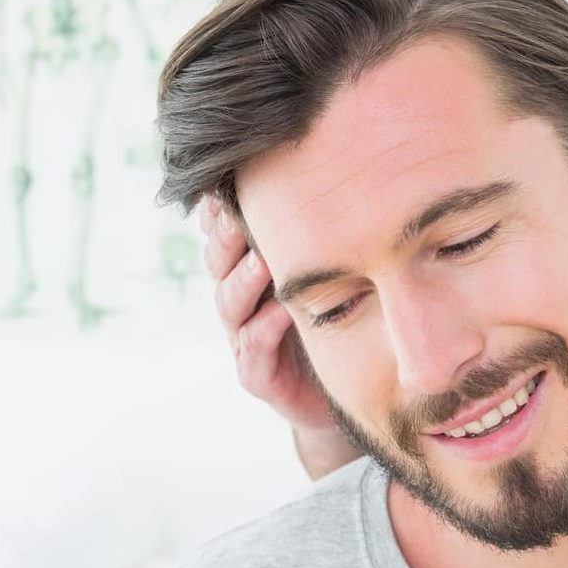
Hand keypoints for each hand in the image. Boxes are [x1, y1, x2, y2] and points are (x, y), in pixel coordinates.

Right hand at [200, 200, 347, 447]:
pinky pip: (253, 348)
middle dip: (226, 237)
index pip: (225, 235)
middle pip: (220, 262)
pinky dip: (265, 327)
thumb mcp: (331, 273)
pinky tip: (281, 311)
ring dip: (244, 279)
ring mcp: (244, 339)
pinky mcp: (258, 375)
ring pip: (230, 303)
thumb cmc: (339, 323)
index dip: (220, 212)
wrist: (347, 393)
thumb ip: (323, 236)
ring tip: (262, 260)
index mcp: (251, 272)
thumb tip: (340, 174)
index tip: (225, 184)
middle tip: (237, 211)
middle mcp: (242, 302)